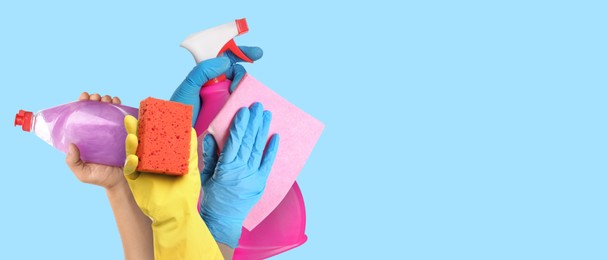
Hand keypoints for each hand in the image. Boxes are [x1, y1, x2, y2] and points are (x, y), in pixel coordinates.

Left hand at [65, 92, 124, 190]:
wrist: (122, 182)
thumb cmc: (101, 178)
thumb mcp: (83, 173)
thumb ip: (73, 162)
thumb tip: (71, 145)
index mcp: (87, 137)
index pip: (82, 116)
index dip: (81, 104)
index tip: (83, 98)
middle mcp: (100, 132)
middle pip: (96, 109)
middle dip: (96, 99)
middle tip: (97, 98)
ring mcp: (113, 131)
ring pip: (110, 110)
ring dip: (108, 100)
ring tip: (107, 100)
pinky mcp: (127, 133)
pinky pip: (125, 117)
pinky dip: (122, 107)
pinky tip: (119, 103)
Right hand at [122, 115, 221, 258]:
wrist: (178, 214)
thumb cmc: (186, 191)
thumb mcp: (190, 167)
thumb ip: (189, 149)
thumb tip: (191, 128)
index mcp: (162, 154)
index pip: (153, 136)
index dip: (148, 125)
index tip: (146, 112)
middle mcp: (150, 160)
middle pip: (140, 141)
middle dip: (135, 130)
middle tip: (131, 118)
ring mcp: (141, 170)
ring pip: (132, 153)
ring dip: (130, 144)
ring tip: (132, 135)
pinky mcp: (135, 182)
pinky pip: (130, 170)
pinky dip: (130, 163)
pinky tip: (134, 158)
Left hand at [170, 46, 262, 124]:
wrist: (178, 135)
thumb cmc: (178, 111)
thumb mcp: (188, 88)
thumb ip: (202, 71)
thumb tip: (225, 62)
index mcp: (207, 76)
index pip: (225, 59)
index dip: (240, 52)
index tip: (257, 53)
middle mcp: (217, 86)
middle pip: (236, 72)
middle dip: (243, 72)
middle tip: (248, 72)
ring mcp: (224, 100)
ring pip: (241, 89)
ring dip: (246, 88)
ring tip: (238, 95)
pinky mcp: (228, 114)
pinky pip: (241, 106)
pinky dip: (248, 104)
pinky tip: (251, 107)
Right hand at [200, 102, 278, 247]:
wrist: (223, 220)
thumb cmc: (212, 198)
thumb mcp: (205, 176)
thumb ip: (209, 155)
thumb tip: (212, 135)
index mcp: (225, 167)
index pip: (234, 140)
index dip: (240, 124)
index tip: (244, 110)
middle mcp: (241, 170)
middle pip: (249, 141)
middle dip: (254, 122)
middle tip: (258, 106)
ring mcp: (253, 176)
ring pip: (259, 148)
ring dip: (263, 130)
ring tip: (266, 114)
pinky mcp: (261, 182)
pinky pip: (268, 163)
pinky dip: (272, 149)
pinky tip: (275, 136)